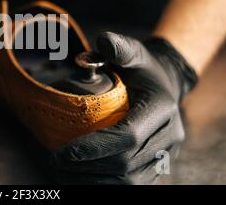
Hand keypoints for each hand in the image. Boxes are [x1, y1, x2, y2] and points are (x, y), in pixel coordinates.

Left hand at [50, 32, 197, 183]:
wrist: (165, 83)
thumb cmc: (142, 68)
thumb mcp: (133, 52)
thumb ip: (119, 47)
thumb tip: (103, 41)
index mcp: (162, 108)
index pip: (127, 136)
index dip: (93, 147)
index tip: (62, 153)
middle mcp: (169, 136)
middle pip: (126, 164)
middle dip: (87, 167)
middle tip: (56, 163)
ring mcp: (166, 154)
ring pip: (130, 180)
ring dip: (94, 181)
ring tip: (64, 174)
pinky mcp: (158, 164)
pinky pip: (133, 183)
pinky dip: (105, 183)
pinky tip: (81, 178)